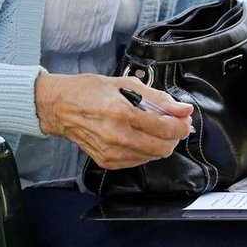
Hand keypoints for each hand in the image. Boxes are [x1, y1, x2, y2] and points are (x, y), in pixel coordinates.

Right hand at [34, 72, 192, 169]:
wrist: (61, 108)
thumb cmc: (91, 91)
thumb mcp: (126, 84)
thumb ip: (158, 98)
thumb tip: (183, 109)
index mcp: (122, 112)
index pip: (164, 126)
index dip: (181, 124)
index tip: (185, 117)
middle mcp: (117, 136)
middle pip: (162, 147)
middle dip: (174, 135)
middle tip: (175, 122)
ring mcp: (111, 153)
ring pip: (153, 156)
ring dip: (161, 143)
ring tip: (156, 127)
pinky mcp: (107, 162)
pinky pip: (138, 160)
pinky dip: (146, 149)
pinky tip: (140, 135)